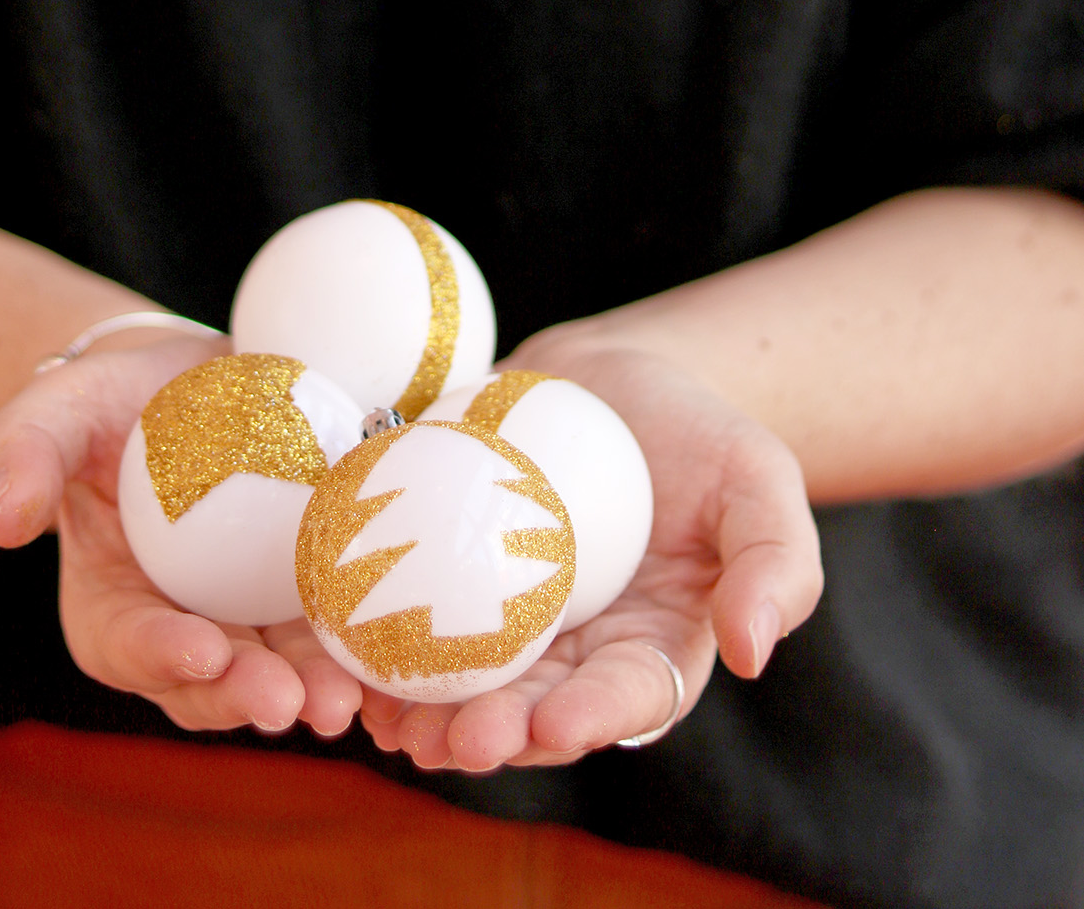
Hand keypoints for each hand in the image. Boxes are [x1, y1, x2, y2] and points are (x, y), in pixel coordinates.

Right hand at [0, 334, 363, 739]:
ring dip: (313, 689)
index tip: (198, 648)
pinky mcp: (307, 592)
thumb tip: (4, 522)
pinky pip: (336, 627)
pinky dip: (363, 647)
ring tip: (347, 698)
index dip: (160, 654)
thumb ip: (20, 455)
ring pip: (282, 669)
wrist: (188, 379)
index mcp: (111, 609)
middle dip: (246, 696)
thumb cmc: (105, 399)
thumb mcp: (53, 411)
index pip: (128, 643)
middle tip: (287, 700)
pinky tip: (397, 652)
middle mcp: (184, 631)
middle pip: (212, 680)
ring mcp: (251, 619)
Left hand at [353, 346, 822, 772]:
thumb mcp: (760, 481)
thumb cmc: (703, 433)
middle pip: (529, 711)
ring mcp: (503, 619)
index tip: (555, 725)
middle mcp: (572, 653)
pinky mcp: (447, 574)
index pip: (624, 699)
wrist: (616, 379)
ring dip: (422, 711)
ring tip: (389, 719)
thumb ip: (774, 563)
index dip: (588, 719)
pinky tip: (342, 649)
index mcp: (649, 650)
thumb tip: (750, 652)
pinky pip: (406, 616)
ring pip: (459, 683)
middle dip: (489, 734)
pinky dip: (375, 641)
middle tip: (454, 737)